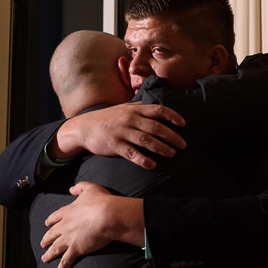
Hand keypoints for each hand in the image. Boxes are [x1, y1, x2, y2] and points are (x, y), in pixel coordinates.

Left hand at [40, 183, 144, 267]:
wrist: (108, 215)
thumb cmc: (102, 201)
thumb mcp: (90, 188)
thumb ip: (80, 187)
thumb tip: (71, 188)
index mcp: (68, 212)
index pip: (56, 217)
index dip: (51, 221)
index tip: (47, 223)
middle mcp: (65, 225)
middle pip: (52, 233)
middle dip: (47, 238)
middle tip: (43, 242)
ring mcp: (69, 238)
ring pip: (55, 248)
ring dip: (49, 254)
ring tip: (45, 258)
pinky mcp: (75, 249)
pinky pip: (65, 262)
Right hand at [51, 102, 185, 168]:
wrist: (84, 127)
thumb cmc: (107, 117)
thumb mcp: (123, 108)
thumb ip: (139, 106)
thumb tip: (154, 103)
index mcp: (135, 109)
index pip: (158, 110)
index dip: (173, 116)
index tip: (183, 124)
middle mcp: (130, 120)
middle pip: (156, 127)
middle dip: (172, 136)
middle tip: (183, 145)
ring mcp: (123, 133)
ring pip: (147, 140)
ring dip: (162, 148)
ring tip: (172, 154)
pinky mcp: (115, 145)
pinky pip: (132, 154)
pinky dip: (143, 160)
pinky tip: (153, 165)